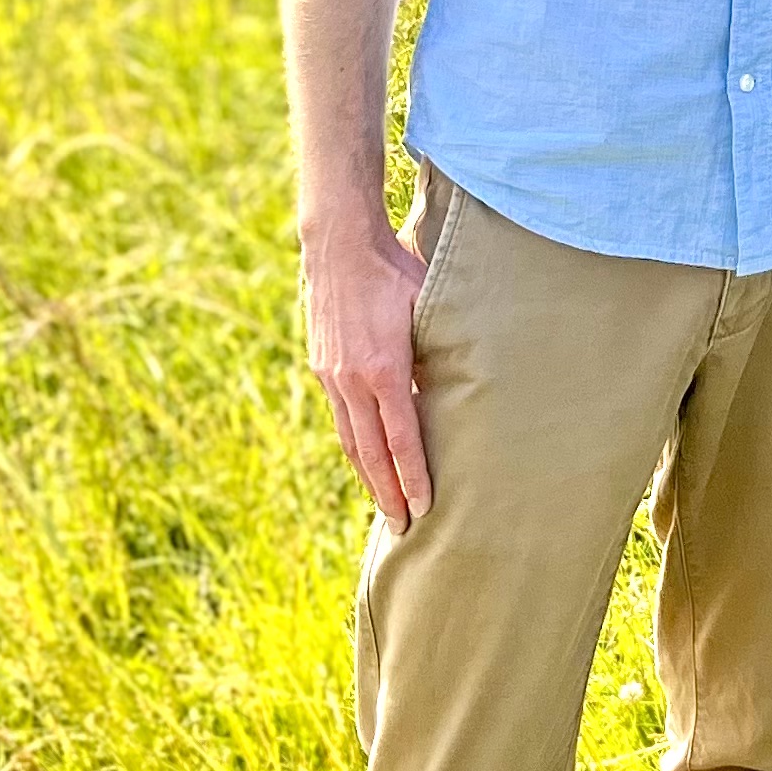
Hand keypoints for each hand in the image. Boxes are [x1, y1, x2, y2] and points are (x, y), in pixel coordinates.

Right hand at [302, 215, 431, 528]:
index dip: (413, 476)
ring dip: (368, 475)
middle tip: (403, 527)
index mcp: (383, 368)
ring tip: (384, 505)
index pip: (401, 438)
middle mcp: (351, 379)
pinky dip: (353, 445)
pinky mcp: (322, 366)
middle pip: (371, 451)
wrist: (340, 243)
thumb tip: (449, 389)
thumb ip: (436, 352)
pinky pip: (339, 417)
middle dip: (388, 492)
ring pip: (350, 439)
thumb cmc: (396, 269)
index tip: (424, 507)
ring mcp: (332, 374)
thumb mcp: (427, 308)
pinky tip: (364, 459)